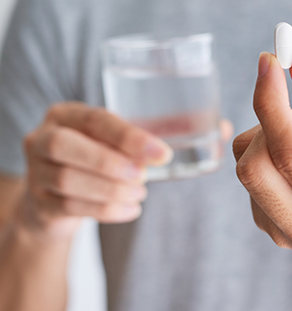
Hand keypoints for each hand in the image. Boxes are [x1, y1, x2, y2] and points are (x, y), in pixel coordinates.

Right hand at [17, 102, 232, 239]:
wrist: (59, 193)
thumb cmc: (104, 155)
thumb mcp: (125, 138)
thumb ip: (168, 129)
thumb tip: (223, 127)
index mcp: (68, 113)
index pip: (95, 119)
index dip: (128, 137)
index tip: (162, 154)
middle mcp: (44, 136)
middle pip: (67, 147)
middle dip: (110, 163)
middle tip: (145, 177)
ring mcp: (35, 171)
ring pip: (67, 180)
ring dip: (110, 190)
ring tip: (140, 194)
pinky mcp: (38, 203)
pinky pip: (68, 207)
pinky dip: (105, 210)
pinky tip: (130, 209)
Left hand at [233, 48, 291, 267]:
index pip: (290, 155)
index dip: (272, 102)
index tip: (269, 61)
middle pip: (254, 166)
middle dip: (274, 123)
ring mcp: (284, 237)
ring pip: (247, 167)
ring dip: (275, 138)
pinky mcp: (269, 228)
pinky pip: (250, 175)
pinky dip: (272, 153)